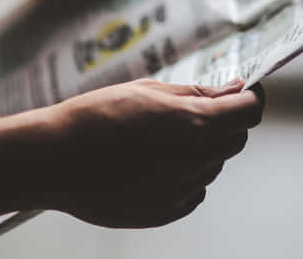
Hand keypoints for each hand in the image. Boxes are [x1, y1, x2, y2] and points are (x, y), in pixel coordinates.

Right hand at [18, 78, 263, 227]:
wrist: (52, 161)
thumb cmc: (94, 118)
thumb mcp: (147, 90)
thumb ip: (195, 94)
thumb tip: (231, 91)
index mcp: (194, 124)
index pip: (250, 112)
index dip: (250, 97)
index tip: (241, 90)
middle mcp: (194, 161)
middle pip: (235, 140)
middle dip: (225, 122)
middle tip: (194, 110)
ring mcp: (180, 190)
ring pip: (211, 165)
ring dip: (200, 149)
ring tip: (158, 138)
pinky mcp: (165, 211)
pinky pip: (192, 191)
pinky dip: (183, 175)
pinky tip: (151, 162)